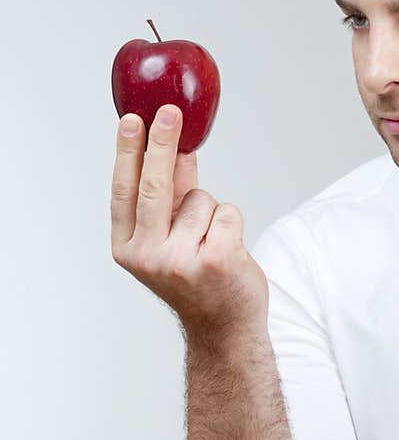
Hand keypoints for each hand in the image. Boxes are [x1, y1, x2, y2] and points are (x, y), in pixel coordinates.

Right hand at [110, 104, 268, 341]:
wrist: (223, 327)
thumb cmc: (196, 278)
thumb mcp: (169, 238)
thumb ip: (169, 195)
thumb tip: (175, 144)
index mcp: (127, 248)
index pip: (124, 191)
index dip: (128, 153)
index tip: (132, 119)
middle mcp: (148, 256)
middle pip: (155, 186)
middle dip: (164, 143)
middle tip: (171, 112)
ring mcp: (181, 261)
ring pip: (201, 199)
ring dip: (211, 211)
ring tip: (210, 243)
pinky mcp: (216, 260)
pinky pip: (227, 212)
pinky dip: (232, 223)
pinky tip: (228, 250)